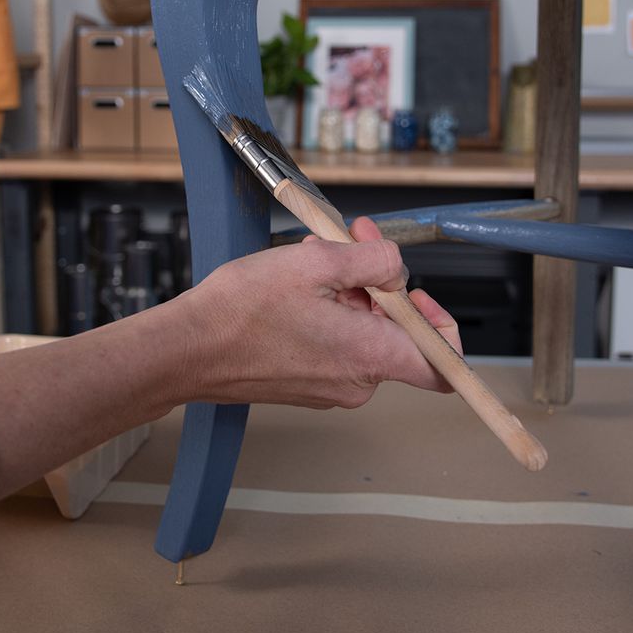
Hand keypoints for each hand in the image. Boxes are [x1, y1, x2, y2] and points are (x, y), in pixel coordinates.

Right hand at [174, 216, 461, 409]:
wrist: (188, 349)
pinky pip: (337, 347)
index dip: (442, 326)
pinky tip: (299, 289)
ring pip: (363, 335)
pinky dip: (329, 314)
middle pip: (396, 334)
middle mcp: (357, 382)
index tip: (418, 294)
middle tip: (351, 244)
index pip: (444, 366)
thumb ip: (374, 260)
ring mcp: (331, 388)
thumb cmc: (242, 311)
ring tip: (313, 263)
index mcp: (370, 356)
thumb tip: (396, 268)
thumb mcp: (316, 261)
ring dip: (349, 294)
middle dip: (378, 285)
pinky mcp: (308, 386)